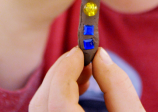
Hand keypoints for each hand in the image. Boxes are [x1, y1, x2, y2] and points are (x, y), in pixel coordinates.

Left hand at [29, 47, 145, 111]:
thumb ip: (117, 84)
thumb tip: (100, 55)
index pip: (58, 101)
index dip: (65, 70)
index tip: (81, 51)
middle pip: (43, 104)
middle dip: (60, 73)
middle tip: (81, 57)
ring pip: (40, 111)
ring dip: (57, 84)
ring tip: (83, 72)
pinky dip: (56, 98)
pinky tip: (76, 90)